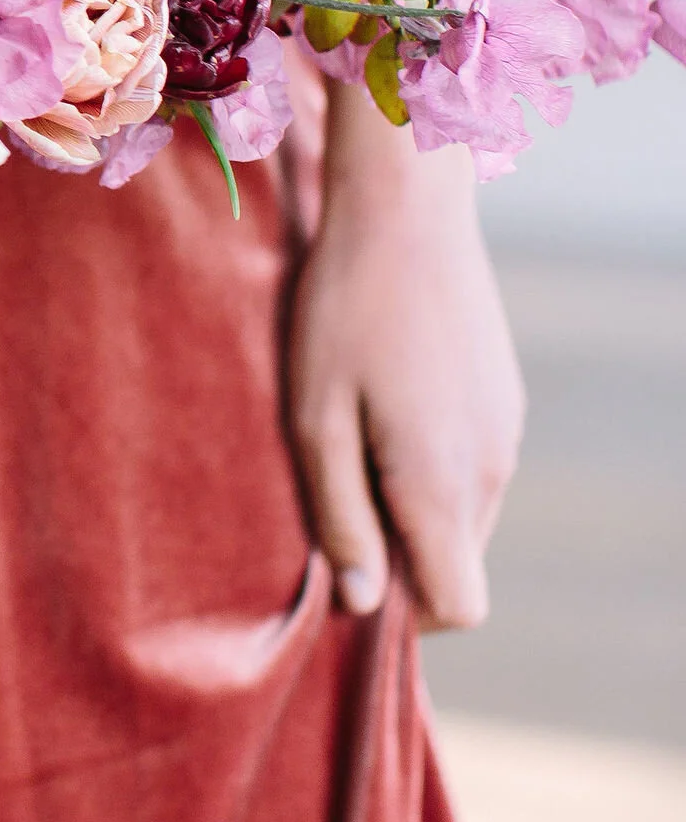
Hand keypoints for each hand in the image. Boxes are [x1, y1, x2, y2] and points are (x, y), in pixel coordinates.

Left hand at [287, 139, 523, 630]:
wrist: (406, 209)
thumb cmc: (344, 310)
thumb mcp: (315, 418)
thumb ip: (341, 517)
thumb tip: (365, 602)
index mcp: (443, 483)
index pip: (458, 608)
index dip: (404, 612)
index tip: (347, 569)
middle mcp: (491, 468)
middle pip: (458, 564)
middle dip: (401, 557)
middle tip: (332, 493)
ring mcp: (506, 431)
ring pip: (465, 516)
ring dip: (413, 509)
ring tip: (351, 439)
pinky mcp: (504, 398)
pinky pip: (472, 467)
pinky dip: (431, 466)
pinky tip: (383, 404)